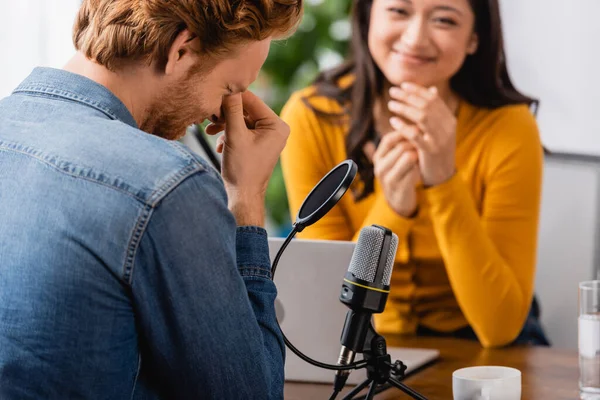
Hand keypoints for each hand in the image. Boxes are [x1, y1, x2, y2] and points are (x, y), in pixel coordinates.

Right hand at [205, 91, 289, 224]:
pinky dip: (229, 134)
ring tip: (210, 131)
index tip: (213, 96)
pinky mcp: (258, 144)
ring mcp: (267, 137)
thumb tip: (228, 87)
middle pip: (246, 110)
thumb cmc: (242, 170)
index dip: (232, 97)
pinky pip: (242, 130)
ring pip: (241, 120)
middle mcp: (276, 129)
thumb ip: (232, 109)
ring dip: (225, 125)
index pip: (252, 100)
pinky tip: (220, 145)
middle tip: (209, 116)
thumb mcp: (234, 135)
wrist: (243, 196)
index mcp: (277, 125)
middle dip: (227, 114)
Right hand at [364, 132, 419, 217]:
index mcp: (378, 157)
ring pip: (408, 156)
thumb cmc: (400, 174)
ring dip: (417, 155)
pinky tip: (419, 170)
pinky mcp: (399, 187)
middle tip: (423, 146)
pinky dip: (419, 168)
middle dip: (414, 144)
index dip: (404, 133)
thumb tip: (414, 125)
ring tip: (420, 158)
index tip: (418, 131)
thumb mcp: (395, 159)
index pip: (389, 139)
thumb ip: (400, 145)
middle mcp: (380, 167)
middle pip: (401, 146)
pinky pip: (414, 170)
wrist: (398, 200)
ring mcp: (388, 178)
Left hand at [388, 83, 456, 186]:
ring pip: (422, 117)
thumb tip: (431, 89)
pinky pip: (415, 135)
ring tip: (391, 104)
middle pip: (426, 105)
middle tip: (392, 92)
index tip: (403, 85)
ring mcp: (440, 139)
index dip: (418, 90)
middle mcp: (447, 127)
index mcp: (449, 119)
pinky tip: (393, 121)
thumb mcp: (438, 130)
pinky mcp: (430, 151)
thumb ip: (435, 112)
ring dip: (404, 108)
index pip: (433, 99)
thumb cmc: (436, 150)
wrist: (442, 175)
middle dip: (408, 96)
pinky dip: (403, 126)